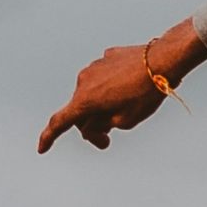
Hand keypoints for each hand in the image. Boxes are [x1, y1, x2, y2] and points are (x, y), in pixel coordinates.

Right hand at [38, 18, 206, 152]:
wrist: (164, 59)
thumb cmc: (146, 93)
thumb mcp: (126, 121)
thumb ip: (103, 125)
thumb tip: (92, 122)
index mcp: (85, 100)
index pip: (60, 122)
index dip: (49, 137)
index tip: (42, 149)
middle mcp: (83, 81)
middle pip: (79, 110)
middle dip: (90, 127)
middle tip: (106, 141)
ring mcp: (95, 66)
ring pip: (92, 92)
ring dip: (101, 105)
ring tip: (126, 111)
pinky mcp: (108, 57)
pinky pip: (105, 77)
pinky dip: (112, 88)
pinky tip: (131, 89)